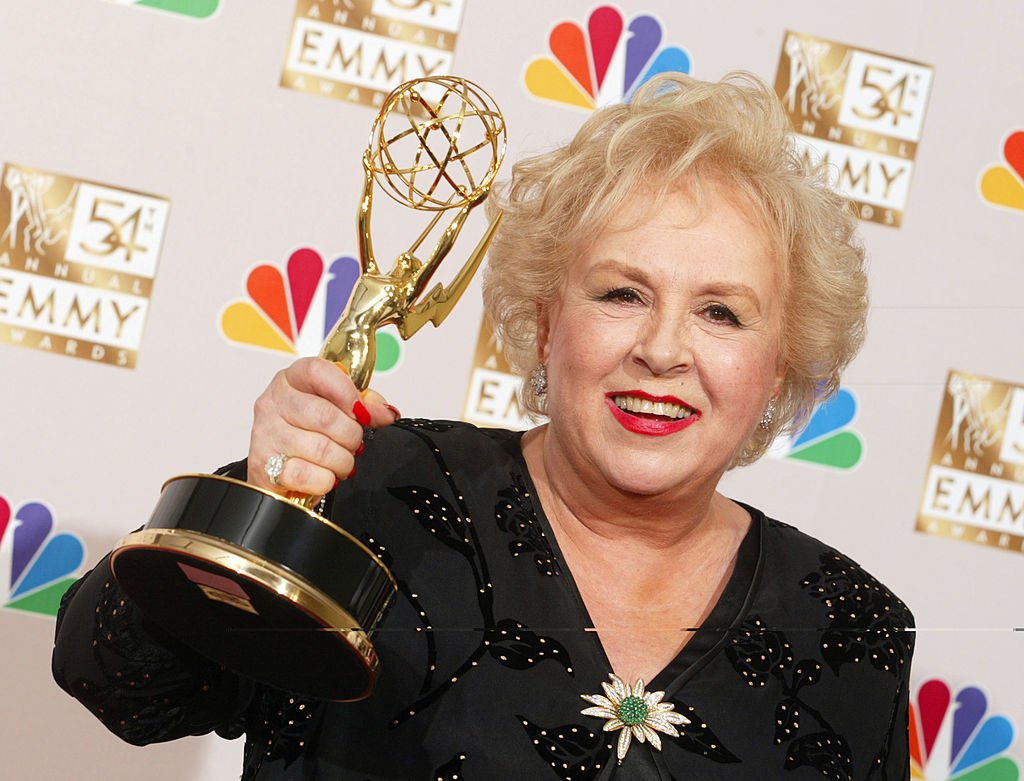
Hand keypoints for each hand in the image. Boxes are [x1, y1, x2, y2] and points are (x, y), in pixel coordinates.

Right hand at [247, 357, 399, 495]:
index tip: (362, 413)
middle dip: (351, 436)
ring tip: (341, 462)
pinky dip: (326, 480)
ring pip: (320, 448)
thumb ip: (364, 404)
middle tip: (354, 444)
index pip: (317, 372)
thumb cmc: (308, 431)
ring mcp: (266, 434)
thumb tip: (385, 413)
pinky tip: (326, 476)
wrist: (278, 468)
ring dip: (342, 461)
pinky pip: (307, 475)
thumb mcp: (337, 407)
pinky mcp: (264, 466)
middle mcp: (273, 403)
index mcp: (291, 380)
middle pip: (324, 416)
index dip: (347, 392)